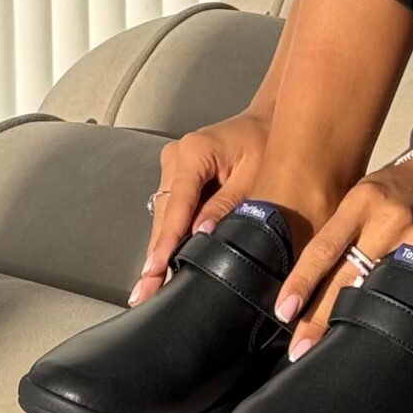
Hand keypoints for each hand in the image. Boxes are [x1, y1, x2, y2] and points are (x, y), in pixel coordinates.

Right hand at [132, 108, 272, 304]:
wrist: (267, 121)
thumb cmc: (266, 142)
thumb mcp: (254, 174)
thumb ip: (228, 204)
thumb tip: (202, 234)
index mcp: (195, 151)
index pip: (177, 202)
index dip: (167, 239)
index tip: (154, 268)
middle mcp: (176, 157)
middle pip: (164, 214)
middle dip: (157, 254)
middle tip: (145, 291)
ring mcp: (173, 166)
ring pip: (163, 216)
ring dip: (160, 248)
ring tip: (149, 287)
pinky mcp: (176, 177)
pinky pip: (170, 211)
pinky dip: (170, 236)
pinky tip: (161, 265)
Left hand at [273, 157, 412, 357]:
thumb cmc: (387, 191)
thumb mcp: (358, 197)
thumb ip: (335, 233)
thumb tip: (300, 282)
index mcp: (360, 202)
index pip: (325, 247)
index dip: (302, 282)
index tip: (284, 312)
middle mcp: (387, 221)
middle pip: (347, 278)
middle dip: (320, 318)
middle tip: (300, 349)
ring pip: (374, 291)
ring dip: (348, 322)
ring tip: (326, 350)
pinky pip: (401, 292)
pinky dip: (381, 313)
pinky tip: (368, 333)